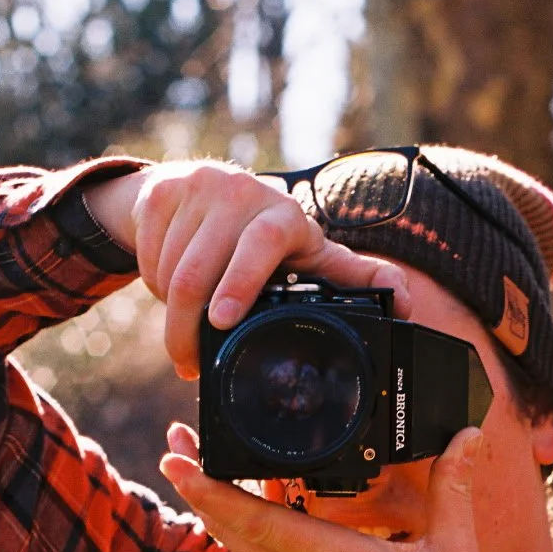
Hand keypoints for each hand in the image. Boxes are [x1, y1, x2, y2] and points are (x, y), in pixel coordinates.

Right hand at [82, 162, 410, 378]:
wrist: (201, 188)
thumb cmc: (264, 234)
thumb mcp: (308, 254)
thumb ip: (352, 278)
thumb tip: (405, 301)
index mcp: (283, 215)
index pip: (260, 246)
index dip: (239, 284)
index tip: (221, 321)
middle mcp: (242, 193)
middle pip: (199, 274)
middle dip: (186, 329)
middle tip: (187, 363)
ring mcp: (197, 189)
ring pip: (169, 273)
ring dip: (170, 310)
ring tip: (184, 322)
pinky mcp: (160, 193)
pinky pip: (146, 259)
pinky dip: (151, 284)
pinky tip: (167, 285)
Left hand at [158, 423, 493, 551]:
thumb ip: (454, 493)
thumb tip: (468, 438)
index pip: (258, 519)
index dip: (212, 487)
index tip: (177, 457)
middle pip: (232, 530)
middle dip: (199, 485)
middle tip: (175, 443)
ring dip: (222, 513)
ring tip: (206, 473)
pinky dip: (250, 545)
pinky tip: (254, 525)